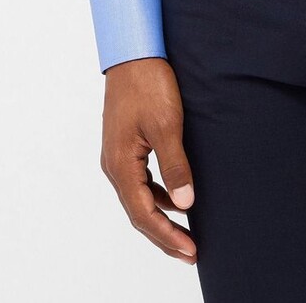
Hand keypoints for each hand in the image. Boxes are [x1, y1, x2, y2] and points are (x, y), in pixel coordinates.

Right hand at [100, 56, 197, 264]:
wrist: (133, 53)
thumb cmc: (149, 84)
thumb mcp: (167, 125)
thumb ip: (176, 166)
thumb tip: (185, 205)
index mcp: (121, 165)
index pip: (144, 215)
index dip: (167, 237)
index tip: (190, 251)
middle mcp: (114, 166)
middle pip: (139, 213)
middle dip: (164, 236)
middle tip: (190, 252)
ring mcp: (118, 156)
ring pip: (139, 199)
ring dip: (161, 218)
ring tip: (186, 234)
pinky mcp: (125, 146)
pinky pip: (140, 182)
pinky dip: (157, 196)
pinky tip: (175, 198)